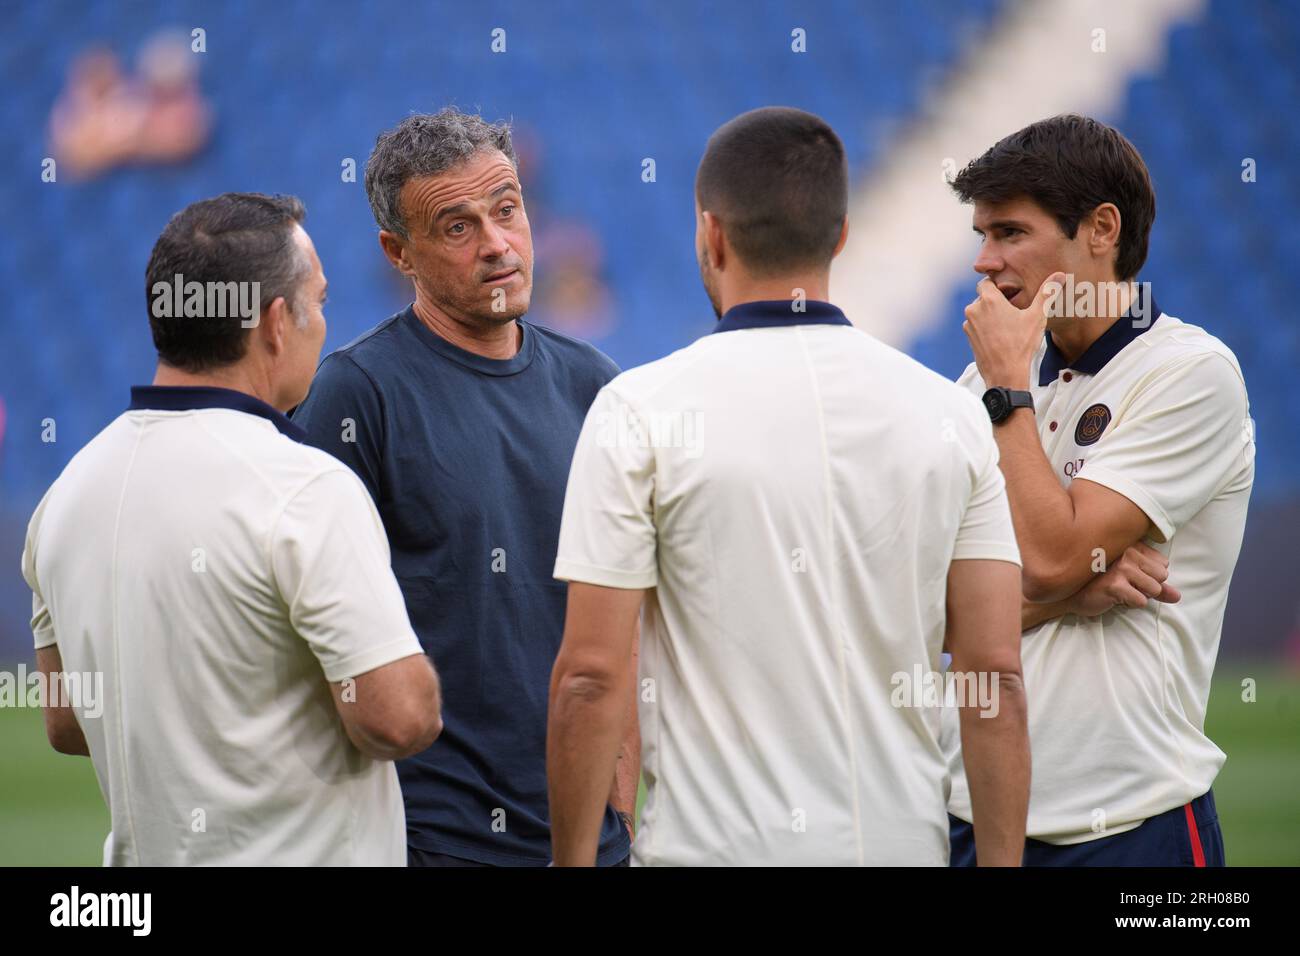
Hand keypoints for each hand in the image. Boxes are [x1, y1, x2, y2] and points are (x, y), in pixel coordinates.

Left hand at [963, 272, 1063, 389]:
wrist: (1005, 374)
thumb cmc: (1021, 345)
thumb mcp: (1037, 317)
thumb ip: (1046, 293)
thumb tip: (1060, 275)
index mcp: (989, 300)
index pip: (986, 282)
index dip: (998, 285)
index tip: (1009, 293)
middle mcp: (974, 310)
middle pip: (983, 297)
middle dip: (995, 301)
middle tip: (1012, 311)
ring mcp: (969, 325)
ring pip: (979, 312)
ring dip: (990, 315)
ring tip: (1008, 325)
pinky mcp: (969, 338)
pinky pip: (977, 326)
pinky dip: (986, 327)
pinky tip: (1000, 336)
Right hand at [1067, 542, 1180, 617]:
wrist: (1070, 593)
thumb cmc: (1100, 584)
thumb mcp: (1131, 581)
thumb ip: (1156, 586)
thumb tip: (1178, 596)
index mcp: (1131, 545)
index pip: (1163, 564)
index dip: (1150, 576)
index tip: (1129, 576)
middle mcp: (1127, 552)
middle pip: (1162, 576)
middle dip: (1147, 586)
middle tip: (1124, 585)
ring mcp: (1121, 568)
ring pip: (1154, 589)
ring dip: (1139, 595)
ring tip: (1119, 591)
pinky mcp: (1115, 585)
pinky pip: (1141, 601)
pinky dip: (1130, 604)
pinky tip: (1113, 598)